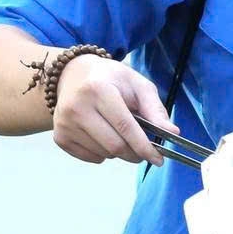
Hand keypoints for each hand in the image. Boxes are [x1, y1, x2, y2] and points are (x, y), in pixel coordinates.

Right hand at [51, 54, 173, 164]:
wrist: (73, 75)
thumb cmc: (110, 79)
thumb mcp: (137, 85)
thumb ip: (155, 109)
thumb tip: (172, 133)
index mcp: (98, 90)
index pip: (125, 127)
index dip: (144, 146)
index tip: (158, 159)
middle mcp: (77, 107)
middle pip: (114, 145)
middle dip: (135, 153)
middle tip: (143, 150)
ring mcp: (65, 124)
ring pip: (103, 154)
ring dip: (119, 152)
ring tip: (119, 133)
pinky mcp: (60, 137)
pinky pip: (90, 158)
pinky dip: (103, 154)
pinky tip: (102, 136)